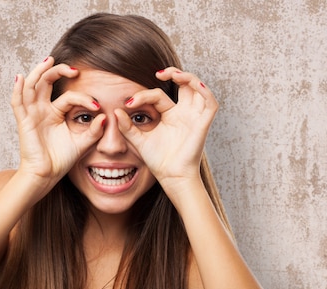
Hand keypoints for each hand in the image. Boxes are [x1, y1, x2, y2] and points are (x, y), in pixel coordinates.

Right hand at [11, 57, 105, 190]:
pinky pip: (17, 102)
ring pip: (32, 86)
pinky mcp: (23, 121)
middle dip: (58, 72)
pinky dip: (17, 89)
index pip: (69, 97)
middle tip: (74, 69)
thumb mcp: (82, 143)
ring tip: (48, 61)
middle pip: (46, 82)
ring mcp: (32, 113)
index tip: (97, 105)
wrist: (47, 175)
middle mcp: (42, 109)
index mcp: (56, 113)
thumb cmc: (61, 159)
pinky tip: (21, 78)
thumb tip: (104, 116)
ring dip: (38, 72)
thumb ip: (94, 131)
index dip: (83, 98)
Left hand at [114, 67, 217, 192]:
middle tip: (158, 73)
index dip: (143, 95)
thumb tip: (116, 111)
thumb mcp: (139, 141)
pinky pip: (210, 103)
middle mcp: (184, 113)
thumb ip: (127, 127)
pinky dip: (204, 91)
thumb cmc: (159, 162)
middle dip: (174, 73)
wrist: (171, 177)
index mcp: (170, 115)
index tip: (129, 103)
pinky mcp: (203, 124)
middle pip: (184, 85)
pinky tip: (193, 84)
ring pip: (198, 88)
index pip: (158, 95)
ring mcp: (194, 117)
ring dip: (189, 77)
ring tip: (174, 74)